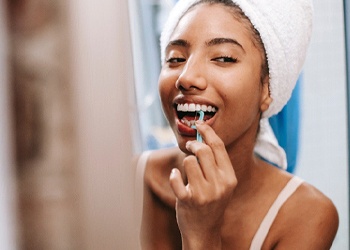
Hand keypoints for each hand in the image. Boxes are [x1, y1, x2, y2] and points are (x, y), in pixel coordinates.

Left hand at [169, 121, 236, 248]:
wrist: (204, 231)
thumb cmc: (212, 203)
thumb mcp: (222, 184)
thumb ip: (216, 164)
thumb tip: (203, 138)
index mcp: (229, 178)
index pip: (218, 146)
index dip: (207, 131)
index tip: (199, 123)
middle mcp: (219, 185)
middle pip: (203, 150)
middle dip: (193, 144)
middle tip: (189, 146)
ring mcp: (204, 193)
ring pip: (188, 161)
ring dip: (184, 163)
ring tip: (186, 173)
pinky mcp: (188, 200)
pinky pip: (176, 177)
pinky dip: (173, 175)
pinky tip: (176, 179)